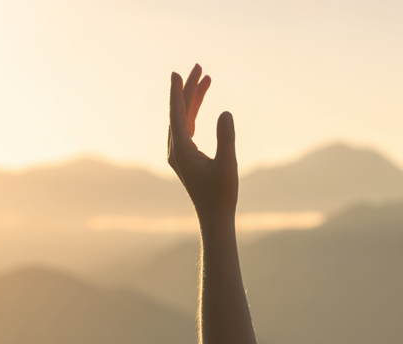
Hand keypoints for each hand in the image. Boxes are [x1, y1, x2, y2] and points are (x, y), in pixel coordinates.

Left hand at [168, 64, 237, 228]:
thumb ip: (226, 138)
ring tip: (205, 79)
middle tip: (199, 67)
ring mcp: (179, 153)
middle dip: (189, 89)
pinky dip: (193, 112)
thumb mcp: (227, 165)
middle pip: (179, 111)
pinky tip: (199, 104)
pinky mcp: (185, 157)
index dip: (178, 92)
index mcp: (181, 150)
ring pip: (183, 118)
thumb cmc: (221, 194)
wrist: (214, 217)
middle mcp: (175, 149)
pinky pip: (186, 127)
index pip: (177, 113)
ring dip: (193, 99)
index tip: (177, 73)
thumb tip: (225, 113)